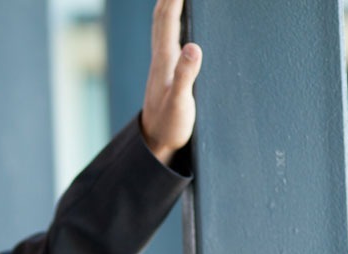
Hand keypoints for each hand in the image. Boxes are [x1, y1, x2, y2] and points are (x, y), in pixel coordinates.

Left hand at [141, 0, 202, 164]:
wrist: (154, 146)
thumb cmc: (168, 127)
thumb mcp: (180, 103)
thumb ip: (186, 76)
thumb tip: (194, 47)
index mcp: (164, 62)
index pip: (167, 21)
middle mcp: (160, 60)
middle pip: (161, 19)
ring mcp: (161, 67)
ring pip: (162, 28)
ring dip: (168, 7)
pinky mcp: (165, 74)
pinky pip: (167, 40)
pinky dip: (171, 23)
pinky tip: (176, 25)